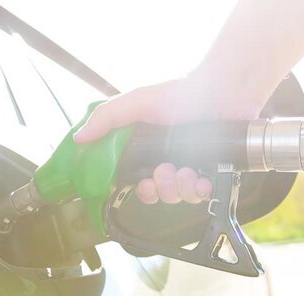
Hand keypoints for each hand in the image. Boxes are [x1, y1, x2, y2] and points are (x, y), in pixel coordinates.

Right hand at [74, 79, 217, 203]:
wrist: (225, 90)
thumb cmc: (182, 93)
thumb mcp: (138, 102)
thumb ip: (107, 118)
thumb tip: (78, 138)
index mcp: (147, 148)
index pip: (134, 179)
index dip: (136, 189)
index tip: (139, 184)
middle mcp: (167, 160)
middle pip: (156, 193)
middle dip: (159, 189)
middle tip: (165, 171)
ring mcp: (190, 167)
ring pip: (178, 197)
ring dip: (179, 187)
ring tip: (186, 170)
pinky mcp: (213, 172)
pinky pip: (201, 195)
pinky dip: (200, 189)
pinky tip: (201, 177)